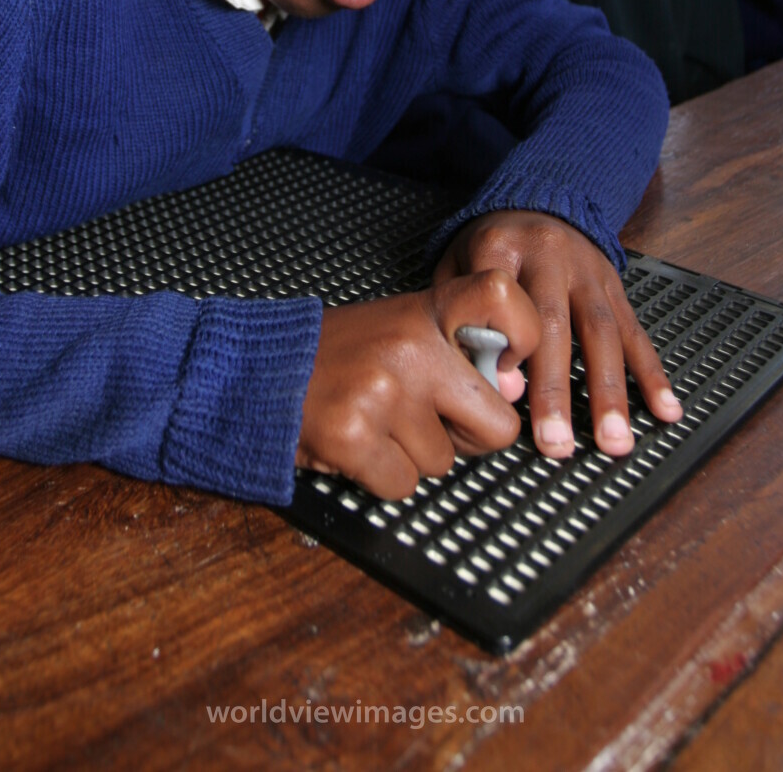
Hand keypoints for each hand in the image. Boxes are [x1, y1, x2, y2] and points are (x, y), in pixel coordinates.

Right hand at [297, 268, 539, 498]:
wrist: (258, 369)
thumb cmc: (339, 355)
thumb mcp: (403, 330)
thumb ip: (459, 353)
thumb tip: (513, 390)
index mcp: (427, 311)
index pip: (504, 295)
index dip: (523, 337)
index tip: (503, 367)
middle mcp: (412, 347)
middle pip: (497, 425)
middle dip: (468, 438)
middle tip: (427, 419)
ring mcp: (383, 391)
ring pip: (445, 463)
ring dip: (414, 455)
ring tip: (377, 421)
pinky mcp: (355, 436)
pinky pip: (404, 486)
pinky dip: (383, 477)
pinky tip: (358, 444)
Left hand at [434, 210, 681, 459]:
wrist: (538, 199)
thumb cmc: (490, 246)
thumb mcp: (457, 264)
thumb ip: (460, 316)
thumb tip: (487, 381)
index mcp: (501, 246)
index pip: (505, 299)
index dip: (507, 347)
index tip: (505, 393)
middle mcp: (550, 256)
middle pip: (555, 324)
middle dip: (556, 389)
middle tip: (555, 442)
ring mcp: (588, 271)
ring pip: (602, 333)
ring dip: (610, 392)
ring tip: (614, 441)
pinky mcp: (615, 286)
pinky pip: (635, 332)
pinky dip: (651, 374)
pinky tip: (664, 409)